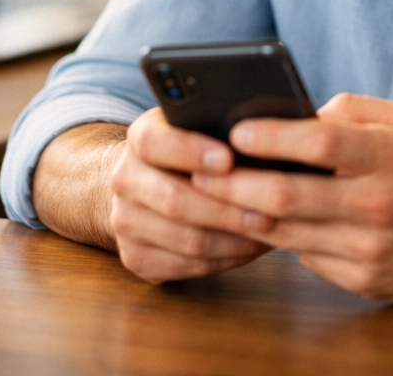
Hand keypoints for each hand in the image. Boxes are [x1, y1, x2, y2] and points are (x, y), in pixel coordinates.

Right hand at [108, 108, 273, 283]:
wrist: (147, 182)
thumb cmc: (191, 150)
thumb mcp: (198, 126)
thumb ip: (218, 127)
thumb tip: (263, 139)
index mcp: (140, 136)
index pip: (154, 143)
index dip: (190, 152)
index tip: (228, 160)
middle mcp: (124, 179)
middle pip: (174, 200)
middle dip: (227, 209)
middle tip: (268, 212)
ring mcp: (125, 222)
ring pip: (187, 240)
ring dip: (234, 241)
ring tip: (268, 232)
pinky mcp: (135, 258)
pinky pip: (188, 266)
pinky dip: (226, 260)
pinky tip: (248, 248)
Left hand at [192, 94, 392, 302]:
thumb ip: (353, 111)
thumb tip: (300, 114)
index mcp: (389, 156)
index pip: (319, 143)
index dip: (271, 137)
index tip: (234, 130)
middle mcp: (378, 204)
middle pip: (288, 196)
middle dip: (233, 184)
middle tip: (197, 170)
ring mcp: (369, 248)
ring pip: (286, 233)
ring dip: (241, 215)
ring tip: (208, 196)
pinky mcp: (364, 279)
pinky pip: (305, 257)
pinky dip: (275, 240)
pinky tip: (252, 222)